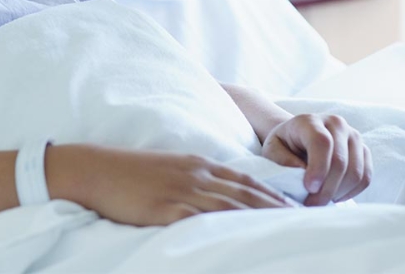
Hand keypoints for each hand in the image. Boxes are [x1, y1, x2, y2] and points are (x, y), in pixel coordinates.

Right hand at [46, 144, 292, 225]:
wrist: (97, 169)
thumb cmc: (129, 173)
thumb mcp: (169, 171)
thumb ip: (194, 182)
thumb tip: (216, 199)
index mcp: (199, 165)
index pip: (247, 180)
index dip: (274, 194)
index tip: (296, 207)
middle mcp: (198, 175)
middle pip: (248, 193)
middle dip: (279, 207)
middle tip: (308, 220)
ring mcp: (185, 191)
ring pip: (234, 206)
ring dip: (263, 218)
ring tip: (289, 231)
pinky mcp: (169, 209)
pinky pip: (205, 221)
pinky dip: (230, 228)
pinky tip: (245, 238)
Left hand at [261, 113, 371, 204]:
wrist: (299, 138)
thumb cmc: (284, 146)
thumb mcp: (272, 150)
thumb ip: (283, 160)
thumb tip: (303, 173)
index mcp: (311, 120)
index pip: (322, 143)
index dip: (318, 168)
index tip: (309, 189)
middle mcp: (336, 123)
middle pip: (340, 161)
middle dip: (326, 189)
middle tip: (311, 204)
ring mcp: (353, 135)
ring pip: (356, 172)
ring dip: (339, 193)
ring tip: (321, 199)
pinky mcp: (363, 150)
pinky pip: (365, 177)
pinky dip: (351, 192)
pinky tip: (334, 195)